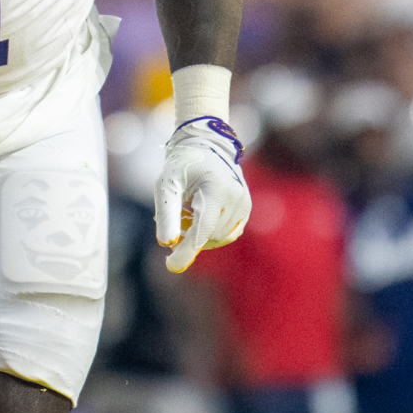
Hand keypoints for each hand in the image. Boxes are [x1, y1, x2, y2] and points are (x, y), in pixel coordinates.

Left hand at [153, 115, 251, 271]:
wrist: (206, 146)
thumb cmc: (182, 165)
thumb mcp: (166, 185)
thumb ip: (167, 214)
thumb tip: (166, 243)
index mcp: (216, 188)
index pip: (203, 228)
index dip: (187, 250)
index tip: (171, 266)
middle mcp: (236, 197)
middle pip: (209, 236)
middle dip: (188, 237)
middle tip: (175, 220)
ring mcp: (244, 204)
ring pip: (218, 238)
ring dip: (199, 234)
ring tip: (188, 211)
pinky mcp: (246, 210)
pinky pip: (226, 234)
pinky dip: (210, 232)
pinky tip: (200, 215)